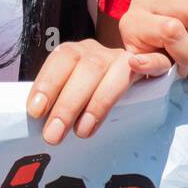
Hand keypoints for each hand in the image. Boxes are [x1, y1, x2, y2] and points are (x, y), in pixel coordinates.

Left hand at [26, 38, 170, 143]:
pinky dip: (147, 64)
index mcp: (74, 53)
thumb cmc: (88, 92)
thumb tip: (40, 124)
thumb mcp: (69, 93)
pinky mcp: (146, 68)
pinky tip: (137, 71)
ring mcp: (121, 60)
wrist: (129, 73)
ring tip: (81, 133)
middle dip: (67, 103)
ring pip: (110, 71)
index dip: (47, 83)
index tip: (35, 111)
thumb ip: (57, 102)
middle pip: (84, 68)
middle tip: (53, 135)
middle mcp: (96, 53)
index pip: (60, 59)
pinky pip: (152, 62)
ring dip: (95, 104)